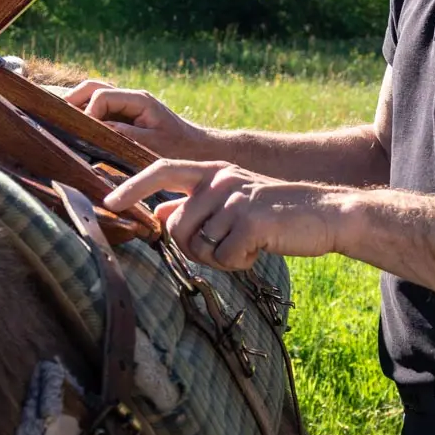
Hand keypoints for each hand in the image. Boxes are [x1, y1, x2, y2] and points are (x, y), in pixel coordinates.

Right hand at [65, 81, 205, 159]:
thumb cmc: (181, 150)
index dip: (87, 112)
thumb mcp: (153, 145)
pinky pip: (99, 110)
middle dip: (71, 100)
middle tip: (53, 118)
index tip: (79, 134)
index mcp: (139, 100)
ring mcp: (127, 106)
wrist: (200, 152)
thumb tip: (95, 130)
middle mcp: (131, 98)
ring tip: (55, 120)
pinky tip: (69, 127)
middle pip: (92, 88)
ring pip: (92, 96)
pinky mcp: (125, 118)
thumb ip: (124, 135)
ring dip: (75, 105)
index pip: (102, 96)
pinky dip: (83, 115)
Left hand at [103, 160, 345, 270]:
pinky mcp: (250, 220)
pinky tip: (261, 248)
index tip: (109, 202)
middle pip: (176, 227)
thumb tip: (160, 213)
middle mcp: (220, 179)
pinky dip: (241, 263)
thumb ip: (196, 206)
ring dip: (222, 257)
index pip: (162, 171)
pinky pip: (225, 257)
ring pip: (200, 246)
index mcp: (213, 171)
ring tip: (250, 244)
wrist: (326, 214)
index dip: (133, 187)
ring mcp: (235, 198)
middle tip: (227, 248)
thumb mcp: (233, 202)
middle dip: (195, 249)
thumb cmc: (275, 214)